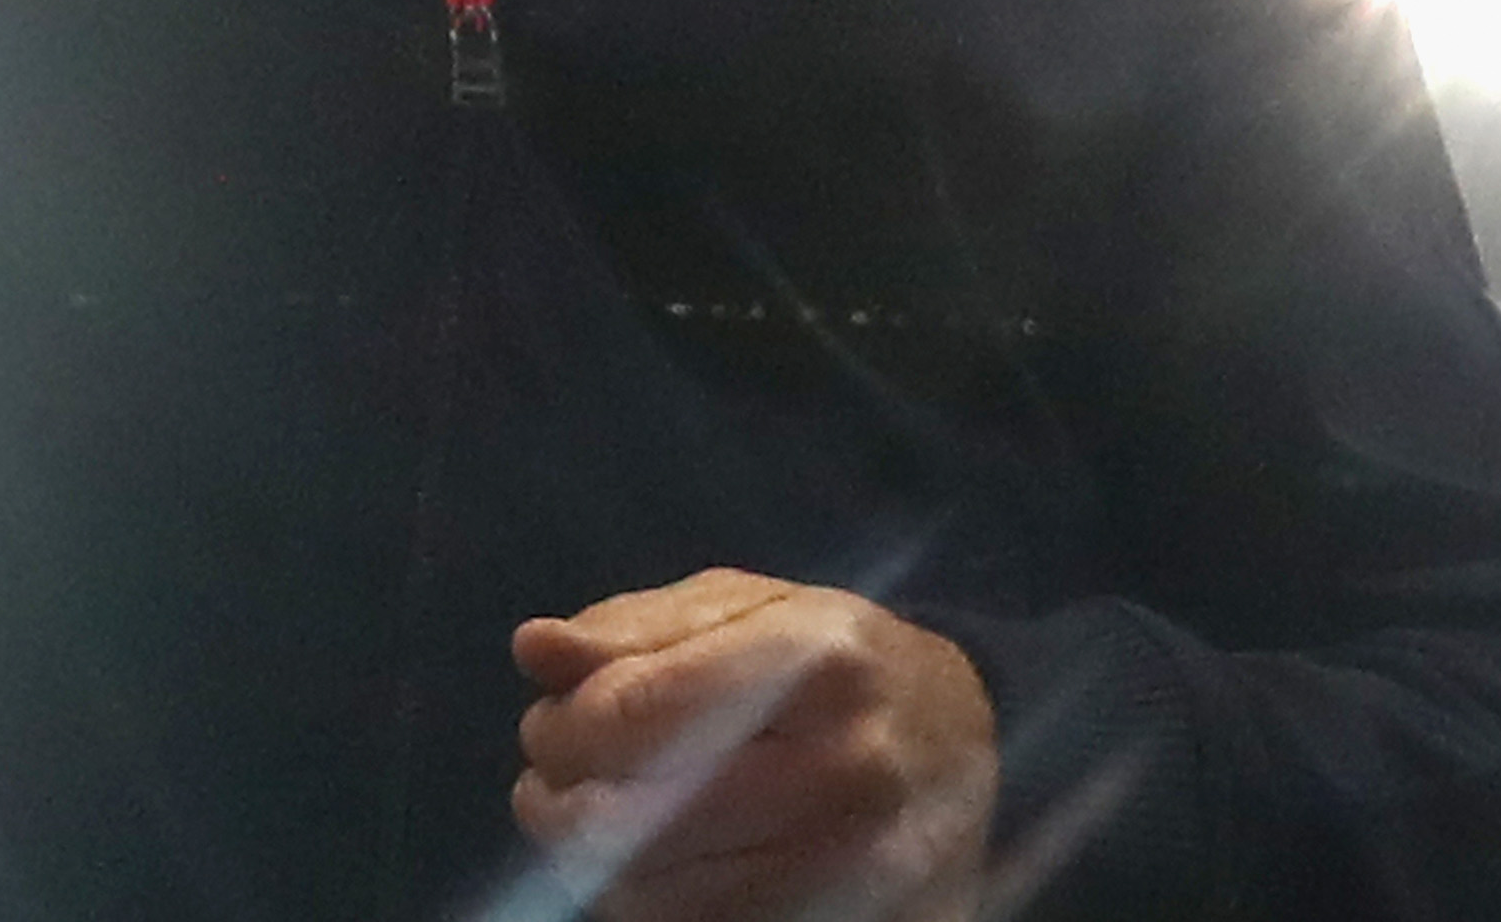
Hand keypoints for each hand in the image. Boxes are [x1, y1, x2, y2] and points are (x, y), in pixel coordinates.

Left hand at [512, 570, 996, 921]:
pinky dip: (646, 908)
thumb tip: (533, 648)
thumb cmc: (842, 663)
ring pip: (660, 896)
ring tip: (583, 826)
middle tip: (550, 786)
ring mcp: (859, 867)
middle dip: (560, 803)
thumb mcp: (752, 608)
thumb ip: (637, 628)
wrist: (967, 747)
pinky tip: (640, 873)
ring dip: (589, 865)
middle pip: (637, 817)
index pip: (637, 712)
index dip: (563, 728)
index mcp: (821, 664)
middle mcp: (849, 770)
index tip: (547, 729)